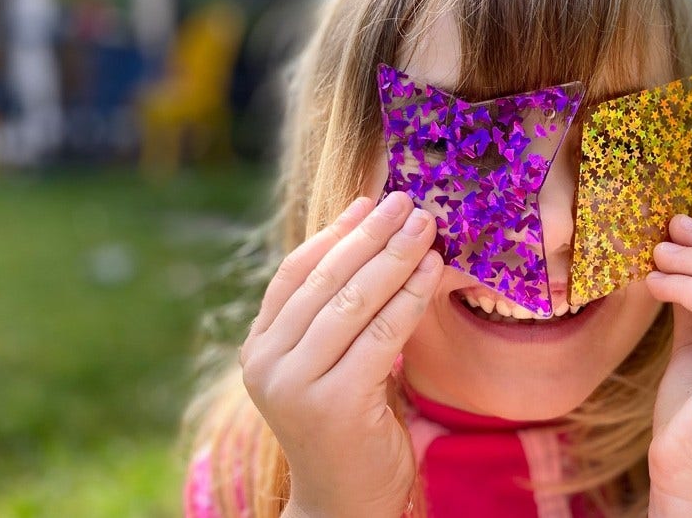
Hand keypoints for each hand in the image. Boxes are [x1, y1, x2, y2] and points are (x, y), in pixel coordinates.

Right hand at [239, 191, 440, 517]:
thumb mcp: (333, 364)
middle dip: (371, 236)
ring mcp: (296, 384)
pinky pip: (380, 333)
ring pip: (352, 301)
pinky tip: (431, 271)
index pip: (295, 274)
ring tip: (425, 226)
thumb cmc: (348, 428)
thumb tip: (374, 241)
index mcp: (260, 349)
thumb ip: (338, 316)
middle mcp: (267, 364)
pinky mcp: (334, 403)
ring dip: (394, 257)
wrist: (346, 504)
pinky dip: (409, 297)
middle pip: (325, 281)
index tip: (370, 203)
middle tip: (407, 203)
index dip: (334, 234)